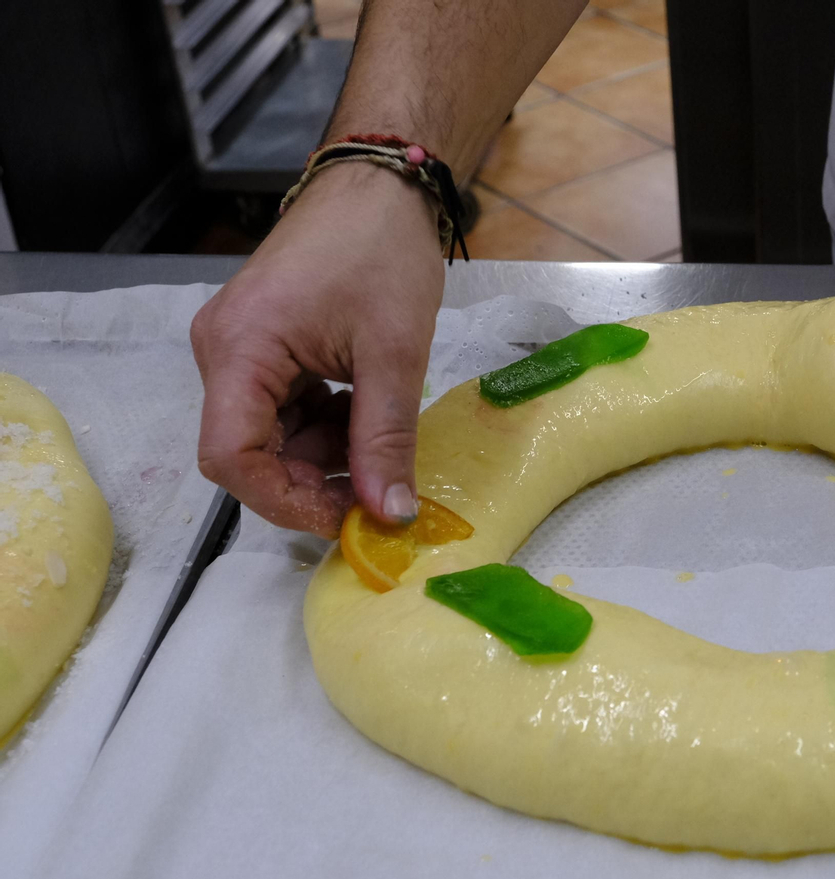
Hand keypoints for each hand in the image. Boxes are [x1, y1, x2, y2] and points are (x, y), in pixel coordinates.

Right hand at [192, 164, 443, 536]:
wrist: (378, 185)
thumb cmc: (381, 252)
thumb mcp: (393, 355)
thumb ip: (385, 439)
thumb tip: (388, 512)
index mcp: (238, 351)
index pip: (230, 459)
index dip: (285, 501)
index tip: (346, 517)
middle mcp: (222, 353)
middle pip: (249, 452)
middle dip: (313, 478)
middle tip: (378, 489)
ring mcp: (239, 350)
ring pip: (271, 436)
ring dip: (326, 451)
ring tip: (381, 433)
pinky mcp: (263, 347)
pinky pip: (284, 409)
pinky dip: (326, 423)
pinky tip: (366, 409)